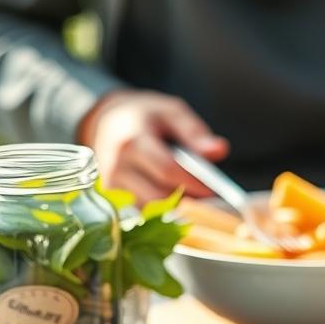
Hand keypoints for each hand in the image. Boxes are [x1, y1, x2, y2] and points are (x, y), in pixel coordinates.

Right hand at [77, 90, 228, 202]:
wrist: (106, 120)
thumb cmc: (146, 116)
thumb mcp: (172, 112)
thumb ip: (195, 132)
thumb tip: (219, 151)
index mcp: (133, 140)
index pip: (167, 169)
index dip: (193, 183)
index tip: (214, 192)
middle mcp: (117, 164)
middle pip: (158, 195)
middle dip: (187, 200)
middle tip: (209, 200)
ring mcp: (110, 182)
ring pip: (150, 208)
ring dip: (175, 207)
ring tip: (194, 197)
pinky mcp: (111, 195)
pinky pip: (141, 211)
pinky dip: (161, 209)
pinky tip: (175, 199)